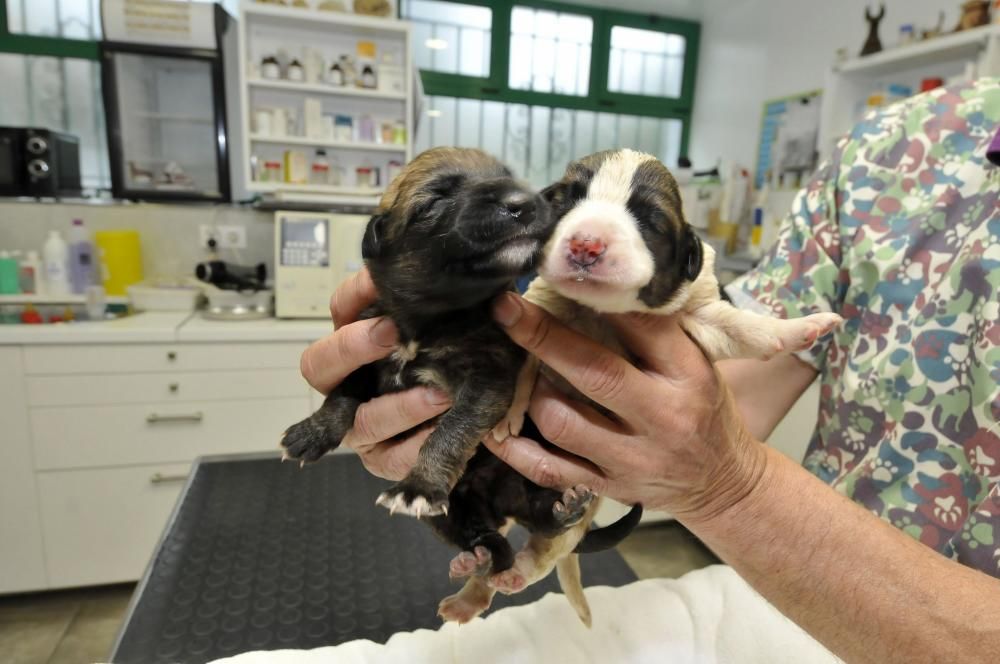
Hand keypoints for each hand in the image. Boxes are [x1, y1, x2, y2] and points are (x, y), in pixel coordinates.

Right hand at [300, 269, 450, 479]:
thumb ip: (428, 308)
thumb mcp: (442, 330)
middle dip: (351, 347)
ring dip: (401, 406)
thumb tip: (420, 275)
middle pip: (319, 365)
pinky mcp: (386, 460)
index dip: (356, 295)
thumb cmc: (450, 363)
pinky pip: (396, 458)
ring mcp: (361, 428)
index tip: (384, 285)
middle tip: (391, 333)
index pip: (340, 309)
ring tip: (440, 394)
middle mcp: (345, 386)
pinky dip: (421, 444)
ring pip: (363, 420)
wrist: (473, 413)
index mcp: (357, 345)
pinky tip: (445, 429)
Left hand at [483, 292, 766, 518]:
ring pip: (562, 423)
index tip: (558, 272)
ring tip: (510, 366)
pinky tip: (490, 425)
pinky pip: (548, 469)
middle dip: (542, 336)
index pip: (645, 328)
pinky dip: (513, 448)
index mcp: (689, 376)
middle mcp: (662, 418)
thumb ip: (656, 332)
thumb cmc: (705, 409)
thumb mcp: (698, 364)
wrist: (724, 483)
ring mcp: (632, 459)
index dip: (599, 298)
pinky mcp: (607, 488)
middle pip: (595, 373)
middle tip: (504, 308)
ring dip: (528, 392)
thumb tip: (595, 284)